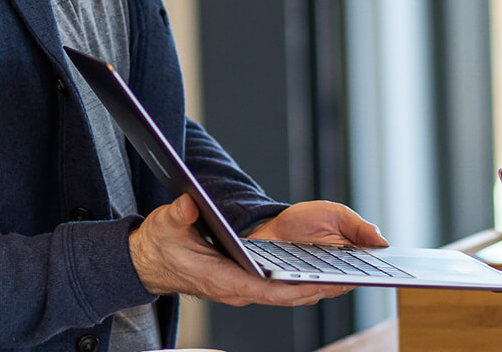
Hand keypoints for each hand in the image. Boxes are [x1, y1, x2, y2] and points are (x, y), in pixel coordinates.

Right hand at [129, 195, 365, 306]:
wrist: (150, 261)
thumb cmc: (160, 244)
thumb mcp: (165, 225)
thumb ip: (178, 216)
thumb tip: (189, 205)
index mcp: (220, 280)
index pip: (262, 290)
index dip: (292, 289)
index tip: (319, 285)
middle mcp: (236, 290)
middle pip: (283, 296)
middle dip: (316, 289)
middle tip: (351, 280)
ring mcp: (242, 289)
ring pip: (286, 294)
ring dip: (315, 288)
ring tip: (349, 276)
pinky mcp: (246, 283)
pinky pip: (280, 288)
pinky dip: (303, 283)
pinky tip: (325, 272)